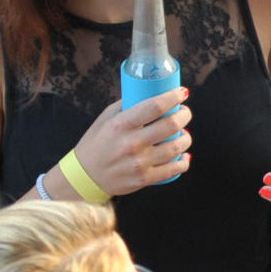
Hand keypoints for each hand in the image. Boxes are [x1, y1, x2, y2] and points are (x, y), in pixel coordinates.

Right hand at [69, 87, 191, 196]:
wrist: (84, 177)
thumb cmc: (96, 143)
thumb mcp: (106, 119)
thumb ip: (127, 106)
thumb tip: (150, 92)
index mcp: (121, 125)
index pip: (154, 106)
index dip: (173, 97)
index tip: (182, 93)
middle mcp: (131, 143)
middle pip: (170, 125)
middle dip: (184, 116)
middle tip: (184, 113)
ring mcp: (138, 163)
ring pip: (176, 147)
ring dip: (186, 138)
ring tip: (184, 134)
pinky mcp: (144, 179)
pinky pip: (174, 169)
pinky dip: (183, 161)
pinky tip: (184, 155)